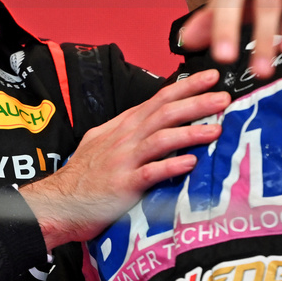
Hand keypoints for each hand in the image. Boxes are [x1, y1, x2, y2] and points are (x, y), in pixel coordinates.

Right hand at [20, 69, 228, 247]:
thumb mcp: (103, 143)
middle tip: (224, 97)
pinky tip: (190, 162)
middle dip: (197, 103)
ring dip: (190, 132)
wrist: (57, 203)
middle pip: (165, 113)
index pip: (159, 99)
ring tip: (215, 129)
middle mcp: (125, 139)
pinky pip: (150, 172)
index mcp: (124, 127)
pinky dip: (171, 166)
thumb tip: (156, 120)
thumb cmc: (84, 177)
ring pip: (161, 138)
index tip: (210, 77)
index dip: (186, 86)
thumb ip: (130, 131)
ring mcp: (124, 161)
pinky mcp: (123, 185)